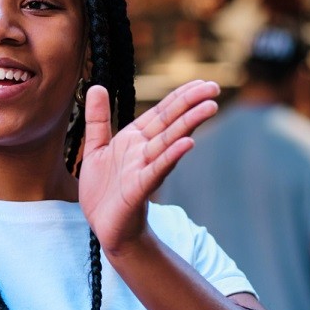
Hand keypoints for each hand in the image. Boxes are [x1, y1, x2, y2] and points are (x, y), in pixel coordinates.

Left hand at [78, 80, 218, 256]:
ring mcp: (144, 169)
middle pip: (170, 123)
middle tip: (215, 87)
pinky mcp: (139, 188)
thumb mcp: (95, 148)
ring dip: (188, 124)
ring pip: (168, 142)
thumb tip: (96, 87)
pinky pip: (157, 170)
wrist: (104, 227)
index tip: (202, 82)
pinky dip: (171, 156)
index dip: (179, 97)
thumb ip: (98, 119)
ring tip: (210, 107)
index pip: (161, 113)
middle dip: (190, 104)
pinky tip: (187, 144)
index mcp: (135, 140)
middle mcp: (144, 151)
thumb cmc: (103, 190)